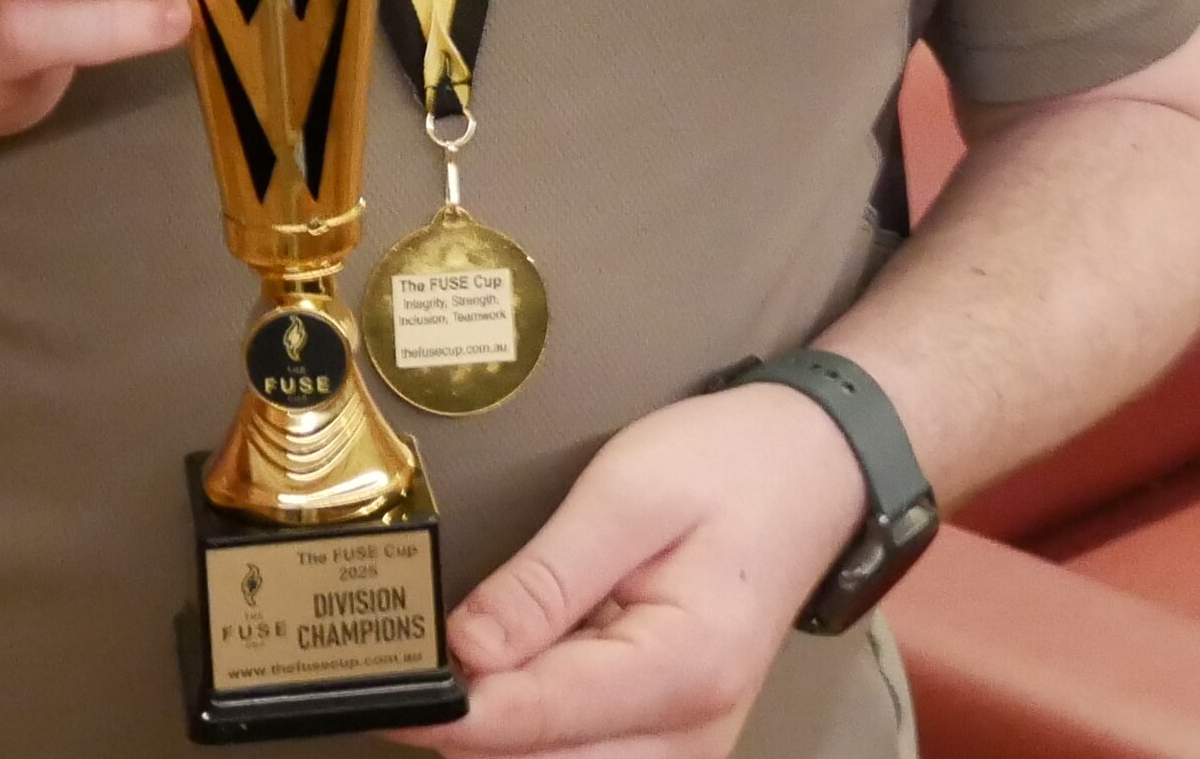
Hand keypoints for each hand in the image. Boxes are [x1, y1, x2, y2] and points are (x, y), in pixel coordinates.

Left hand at [397, 382, 866, 758]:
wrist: (811, 472)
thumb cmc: (728, 468)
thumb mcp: (627, 494)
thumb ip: (544, 580)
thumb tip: (465, 652)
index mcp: (683, 666)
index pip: (536, 717)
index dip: (449, 713)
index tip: (388, 696)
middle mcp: (691, 733)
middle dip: (469, 732)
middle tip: (406, 678)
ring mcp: (687, 749)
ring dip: (503, 737)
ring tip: (453, 680)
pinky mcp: (672, 745)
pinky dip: (537, 736)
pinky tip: (510, 687)